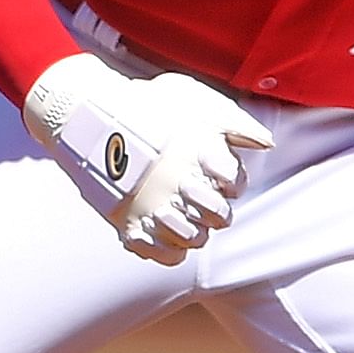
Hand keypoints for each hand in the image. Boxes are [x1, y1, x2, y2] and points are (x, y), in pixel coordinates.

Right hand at [24, 50, 273, 265]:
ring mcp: (154, 207)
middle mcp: (182, 185)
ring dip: (194, 229)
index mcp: (201, 156)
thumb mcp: (193, 98)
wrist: (86, 113)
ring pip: (194, 239)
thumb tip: (266, 142)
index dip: (230, 180)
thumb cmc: (143, 104)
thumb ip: (234, 121)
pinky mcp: (129, 225)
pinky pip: (163, 254)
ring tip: (181, 214)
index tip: (214, 171)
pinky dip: (169, 248)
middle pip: (220, 217)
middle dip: (216, 209)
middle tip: (199, 197)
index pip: (236, 183)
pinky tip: (165, 231)